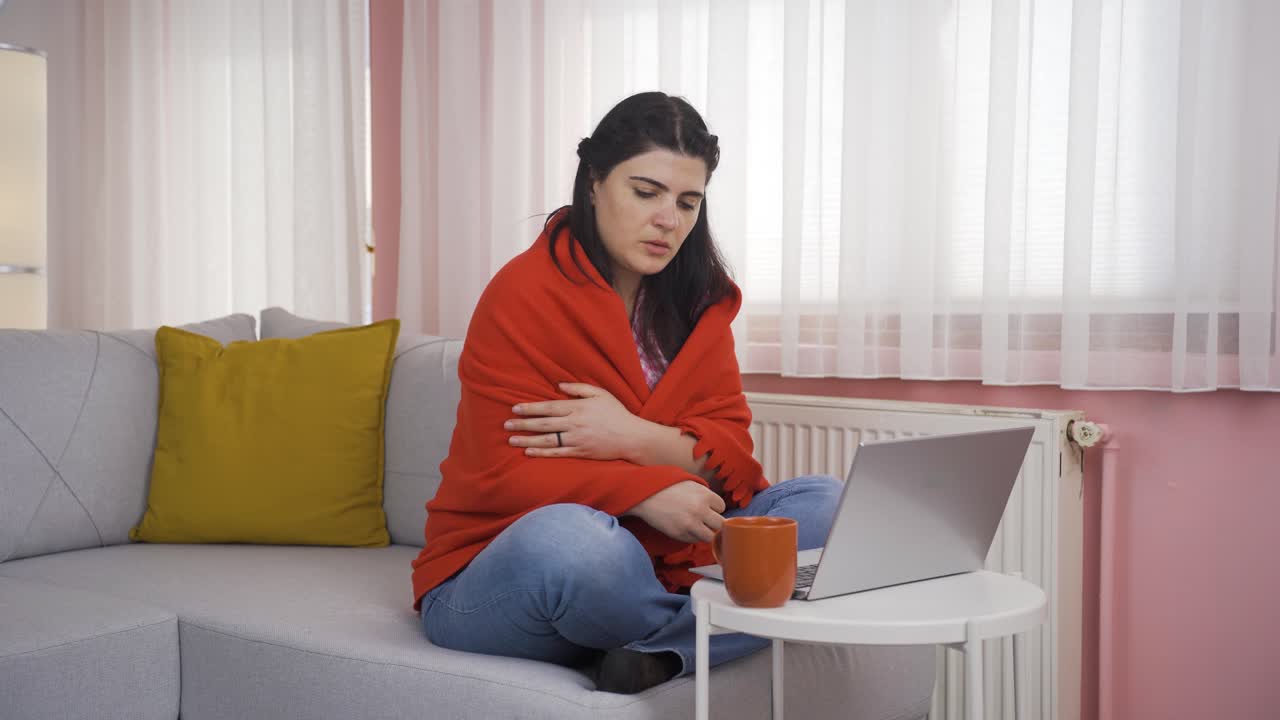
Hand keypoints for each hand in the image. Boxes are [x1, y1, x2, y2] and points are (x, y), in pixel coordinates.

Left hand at [505, 383, 645, 460]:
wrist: (632, 437)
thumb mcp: (600, 394)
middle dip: (523, 424)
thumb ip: (578, 388)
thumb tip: (558, 385)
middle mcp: (574, 424)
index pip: (548, 407)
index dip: (530, 408)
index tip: (515, 409)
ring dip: (527, 439)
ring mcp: (577, 439)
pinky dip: (542, 452)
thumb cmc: (616, 413)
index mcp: (578, 408)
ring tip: (511, 439)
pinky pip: (557, 453)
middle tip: (506, 424)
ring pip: (547, 439)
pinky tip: (528, 451)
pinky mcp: (580, 453)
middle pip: (543, 424)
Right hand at [626, 481, 725, 543]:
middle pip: (719, 524)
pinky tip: (686, 528)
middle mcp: (700, 511)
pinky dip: (693, 536)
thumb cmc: (667, 487)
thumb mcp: (690, 483)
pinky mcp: (680, 534)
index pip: (722, 507)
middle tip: (705, 519)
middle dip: (713, 522)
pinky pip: (694, 540)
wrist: (645, 495)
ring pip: (709, 536)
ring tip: (696, 526)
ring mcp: (690, 524)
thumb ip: (705, 493)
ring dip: (705, 532)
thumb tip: (717, 507)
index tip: (707, 507)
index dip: (715, 508)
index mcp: (704, 495)